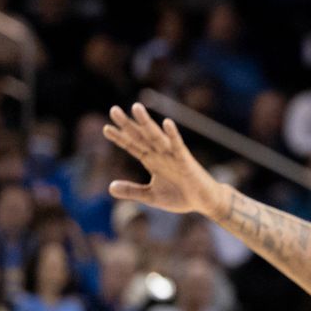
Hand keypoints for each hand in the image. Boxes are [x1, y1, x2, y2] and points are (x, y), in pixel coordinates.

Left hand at [103, 103, 227, 217]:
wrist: (204, 202)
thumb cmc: (181, 197)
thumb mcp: (151, 196)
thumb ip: (132, 191)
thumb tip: (109, 187)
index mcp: (152, 161)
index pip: (133, 146)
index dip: (120, 137)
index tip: (106, 128)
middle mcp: (160, 155)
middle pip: (141, 136)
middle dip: (128, 124)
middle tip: (113, 110)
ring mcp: (172, 156)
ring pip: (156, 136)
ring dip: (146, 122)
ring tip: (136, 108)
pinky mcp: (186, 160)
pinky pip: (178, 146)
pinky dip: (173, 135)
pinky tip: (167, 123)